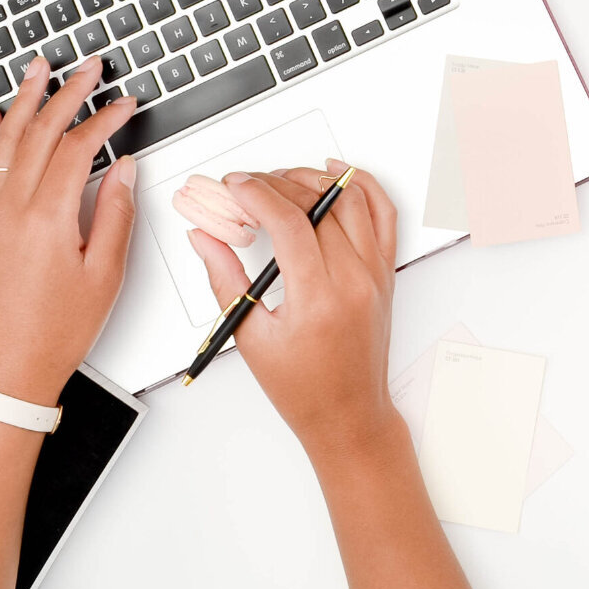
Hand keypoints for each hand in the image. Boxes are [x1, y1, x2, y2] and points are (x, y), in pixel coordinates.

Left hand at [0, 55, 137, 406]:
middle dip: (68, 91)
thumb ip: (117, 215)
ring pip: (8, 138)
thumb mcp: (105, 275)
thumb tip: (125, 171)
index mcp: (48, 217)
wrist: (10, 364)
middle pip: (41, 130)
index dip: (104, 119)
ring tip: (39, 68)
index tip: (125, 104)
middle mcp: (15, 207)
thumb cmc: (56, 329)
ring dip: (24, 98)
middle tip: (89, 65)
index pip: (79, 147)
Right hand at [187, 160, 399, 459]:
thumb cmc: (304, 388)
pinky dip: (363, 186)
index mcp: (318, 298)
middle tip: (246, 185)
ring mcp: (374, 273)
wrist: (349, 415)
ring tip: (281, 178)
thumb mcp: (249, 336)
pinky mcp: (384, 272)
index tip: (234, 185)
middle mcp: (353, 280)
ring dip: (311, 179)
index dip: (256, 193)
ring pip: (349, 200)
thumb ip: (224, 279)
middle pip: (315, 204)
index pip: (288, 221)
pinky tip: (337, 174)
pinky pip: (384, 215)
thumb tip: (204, 237)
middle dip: (274, 183)